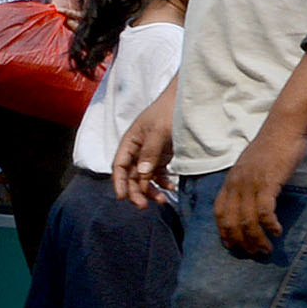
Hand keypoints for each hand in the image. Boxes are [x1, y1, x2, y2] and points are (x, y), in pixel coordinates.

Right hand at [113, 90, 176, 205]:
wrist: (186, 101)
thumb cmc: (169, 111)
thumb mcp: (159, 130)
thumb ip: (150, 152)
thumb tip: (142, 173)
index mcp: (130, 142)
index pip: (119, 166)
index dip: (119, 183)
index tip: (122, 198)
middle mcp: (137, 150)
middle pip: (132, 176)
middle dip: (136, 191)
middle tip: (144, 206)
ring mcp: (150, 153)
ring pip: (145, 177)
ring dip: (151, 190)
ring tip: (162, 200)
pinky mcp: (163, 156)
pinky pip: (159, 173)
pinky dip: (163, 182)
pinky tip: (171, 187)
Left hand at [214, 121, 303, 257]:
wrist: (283, 127)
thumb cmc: (272, 145)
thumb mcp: (252, 166)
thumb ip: (248, 182)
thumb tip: (252, 199)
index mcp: (231, 181)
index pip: (219, 213)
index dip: (224, 232)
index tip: (234, 245)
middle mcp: (236, 184)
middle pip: (231, 221)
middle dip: (241, 242)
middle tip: (254, 253)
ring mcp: (250, 184)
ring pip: (247, 221)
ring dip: (256, 239)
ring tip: (266, 250)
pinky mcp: (267, 183)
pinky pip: (264, 211)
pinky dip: (269, 225)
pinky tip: (277, 231)